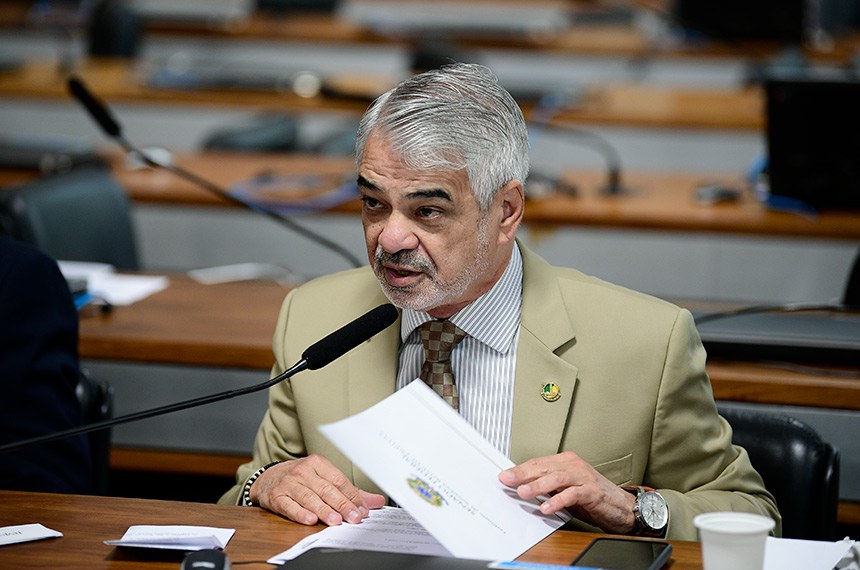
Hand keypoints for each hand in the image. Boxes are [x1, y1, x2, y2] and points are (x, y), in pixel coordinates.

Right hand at [250, 454, 384, 525]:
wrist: (268, 477)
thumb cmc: (301, 478)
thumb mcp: (324, 478)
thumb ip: (350, 492)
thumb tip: (376, 501)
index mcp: (318, 463)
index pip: (339, 481)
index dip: (352, 496)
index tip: (363, 510)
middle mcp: (303, 471)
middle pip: (326, 490)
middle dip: (342, 505)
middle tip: (354, 517)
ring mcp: (289, 483)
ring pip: (309, 498)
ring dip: (324, 510)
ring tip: (336, 521)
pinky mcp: (276, 496)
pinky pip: (290, 506)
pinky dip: (300, 513)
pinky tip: (310, 520)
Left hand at [499, 451, 635, 533]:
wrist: (622, 507)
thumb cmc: (593, 497)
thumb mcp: (566, 488)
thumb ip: (548, 487)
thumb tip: (523, 488)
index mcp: (566, 462)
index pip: (538, 463)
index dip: (520, 469)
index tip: (504, 476)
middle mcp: (574, 466)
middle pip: (544, 467)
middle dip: (523, 474)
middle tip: (507, 480)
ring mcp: (584, 477)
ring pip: (556, 478)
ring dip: (538, 485)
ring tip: (523, 492)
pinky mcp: (592, 492)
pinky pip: (572, 494)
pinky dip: (558, 500)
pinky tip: (547, 508)